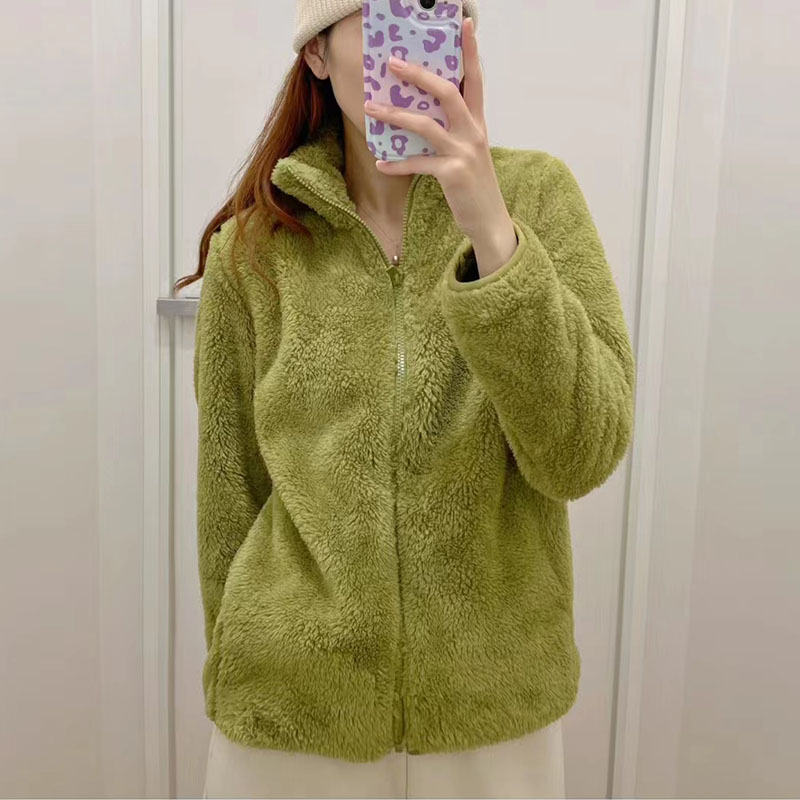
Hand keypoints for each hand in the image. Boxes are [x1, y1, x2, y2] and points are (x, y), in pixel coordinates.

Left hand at [363, 17, 516, 275]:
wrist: (489, 221)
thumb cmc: (474, 186)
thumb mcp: (468, 153)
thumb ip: (452, 132)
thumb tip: (420, 116)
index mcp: (478, 124)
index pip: (475, 80)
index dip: (470, 52)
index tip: (464, 24)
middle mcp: (473, 133)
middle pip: (446, 92)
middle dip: (418, 74)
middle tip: (392, 62)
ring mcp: (463, 153)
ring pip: (425, 125)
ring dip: (394, 116)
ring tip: (371, 109)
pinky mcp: (452, 175)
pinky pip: (418, 164)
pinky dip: (397, 163)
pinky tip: (381, 163)